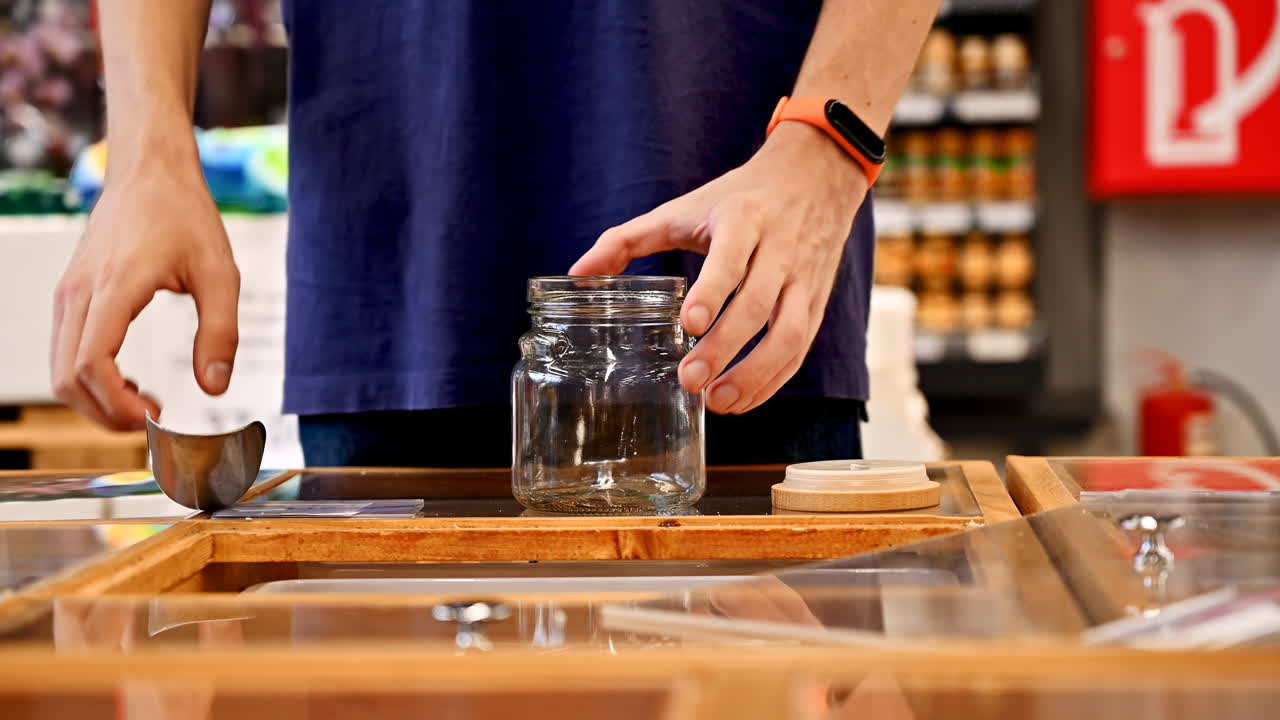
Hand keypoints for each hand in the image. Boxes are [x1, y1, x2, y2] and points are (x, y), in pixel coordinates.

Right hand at [51, 158, 238, 429]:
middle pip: (67, 379)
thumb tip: (214, 387)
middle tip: (153, 422)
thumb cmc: (185, 214)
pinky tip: (130, 382)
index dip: (118, 405)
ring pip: (60, 370)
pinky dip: (91, 378)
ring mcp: (68, 294)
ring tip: (146, 403)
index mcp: (114, 287)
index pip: (92, 364)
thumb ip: (221, 332)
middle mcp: (78, 293)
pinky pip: (66, 350)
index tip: (157, 418)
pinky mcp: (70, 294)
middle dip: (106, 414)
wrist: (150, 169)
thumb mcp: (220, 273)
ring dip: (97, 400)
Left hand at [571, 123, 867, 413]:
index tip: (688, 324)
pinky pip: (801, 347)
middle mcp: (779, 249)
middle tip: (690, 381)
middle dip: (725, 346)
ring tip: (717, 402)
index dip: (712, 292)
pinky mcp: (817, 302)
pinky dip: (774, 379)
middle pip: (758, 304)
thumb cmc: (739, 198)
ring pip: (790, 333)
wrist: (816, 175)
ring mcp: (804, 279)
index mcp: (742, 220)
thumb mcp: (684, 208)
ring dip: (756, 374)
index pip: (731, 259)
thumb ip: (628, 239)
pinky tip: (742, 400)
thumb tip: (576, 274)